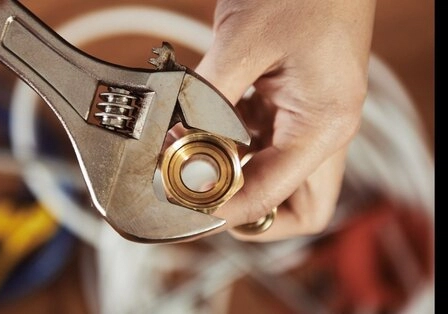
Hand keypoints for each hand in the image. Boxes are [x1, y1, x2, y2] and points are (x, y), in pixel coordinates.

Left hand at [196, 0, 375, 240]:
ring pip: (278, 177)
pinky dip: (233, 145)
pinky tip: (204, 127)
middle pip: (296, 208)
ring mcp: (312, 119)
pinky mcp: (296, 104)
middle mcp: (325, 131)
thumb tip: (172, 145)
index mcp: (323, 126)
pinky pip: (266, 143)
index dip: (221, 210)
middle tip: (198, 200)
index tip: (178, 205)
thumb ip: (206, 102)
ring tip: (191, 159)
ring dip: (236, 176)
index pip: (271, 197)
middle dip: (247, 213)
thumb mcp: (242, 45)